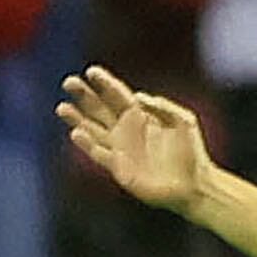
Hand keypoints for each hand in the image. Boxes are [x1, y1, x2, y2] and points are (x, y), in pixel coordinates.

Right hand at [60, 67, 216, 216]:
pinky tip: (77, 133)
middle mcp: (126, 130)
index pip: (116, 95)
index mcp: (140, 115)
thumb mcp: (184, 121)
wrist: (195, 185)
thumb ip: (163, 107)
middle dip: (84, 95)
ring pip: (92, 130)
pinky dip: (87, 144)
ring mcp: (121, 149)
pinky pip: (99, 153)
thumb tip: (139, 96)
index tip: (91, 71)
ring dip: (77, 119)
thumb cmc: (192, 152)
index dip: (104, 83)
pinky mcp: (119, 168)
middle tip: (69, 82)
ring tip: (62, 107)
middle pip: (98, 108)